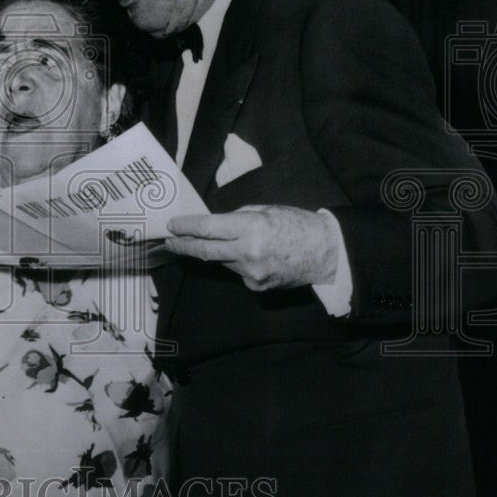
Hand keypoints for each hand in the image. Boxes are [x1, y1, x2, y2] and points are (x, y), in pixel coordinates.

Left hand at [165, 204, 338, 291]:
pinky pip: (238, 272)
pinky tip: (256, 256)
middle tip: (169, 242)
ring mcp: (251, 273)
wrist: (327, 253)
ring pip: (222, 261)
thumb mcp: (267, 210)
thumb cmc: (298, 225)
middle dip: (183, 246)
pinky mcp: (257, 286)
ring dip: (218, 252)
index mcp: (251, 228)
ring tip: (231, 242)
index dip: (186, 228)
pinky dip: (239, 262)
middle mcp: (248, 253)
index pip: (208, 229)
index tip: (171, 226)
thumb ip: (239, 218)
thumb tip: (215, 224)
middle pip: (205, 251)